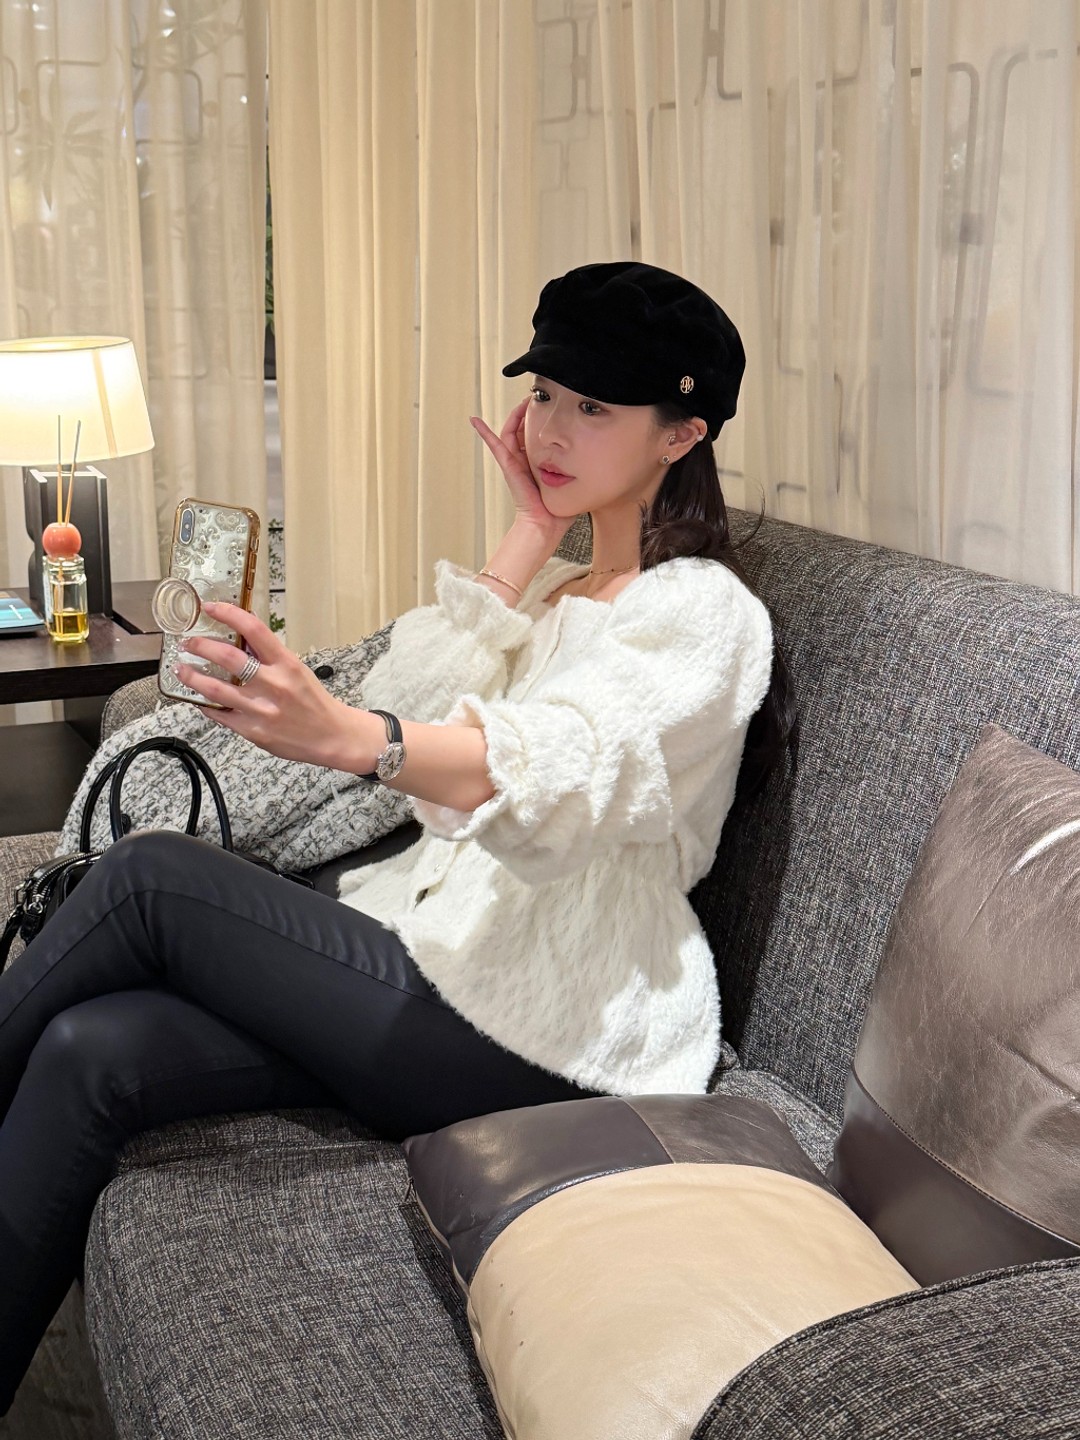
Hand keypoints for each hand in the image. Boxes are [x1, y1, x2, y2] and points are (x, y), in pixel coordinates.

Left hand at [173, 602, 362, 767]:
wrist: (331, 736)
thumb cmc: (314, 702)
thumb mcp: (297, 670)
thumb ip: (269, 656)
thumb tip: (240, 639)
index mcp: (286, 664)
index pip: (253, 629)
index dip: (228, 614)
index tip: (210, 608)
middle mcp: (273, 684)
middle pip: (228, 657)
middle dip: (201, 646)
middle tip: (189, 642)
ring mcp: (261, 709)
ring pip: (215, 689)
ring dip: (192, 676)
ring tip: (182, 669)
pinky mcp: (253, 730)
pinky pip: (220, 715)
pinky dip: (206, 705)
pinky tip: (199, 700)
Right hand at [471, 398, 572, 548]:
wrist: (546, 524)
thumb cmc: (558, 509)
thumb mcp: (570, 481)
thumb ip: (576, 470)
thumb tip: (596, 459)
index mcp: (536, 462)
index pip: (535, 434)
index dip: (539, 419)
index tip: (550, 405)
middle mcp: (523, 460)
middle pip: (521, 428)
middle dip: (527, 412)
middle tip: (536, 397)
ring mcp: (513, 462)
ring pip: (510, 431)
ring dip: (515, 414)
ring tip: (523, 401)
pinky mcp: (508, 465)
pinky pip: (494, 445)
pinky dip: (483, 433)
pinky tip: (475, 421)